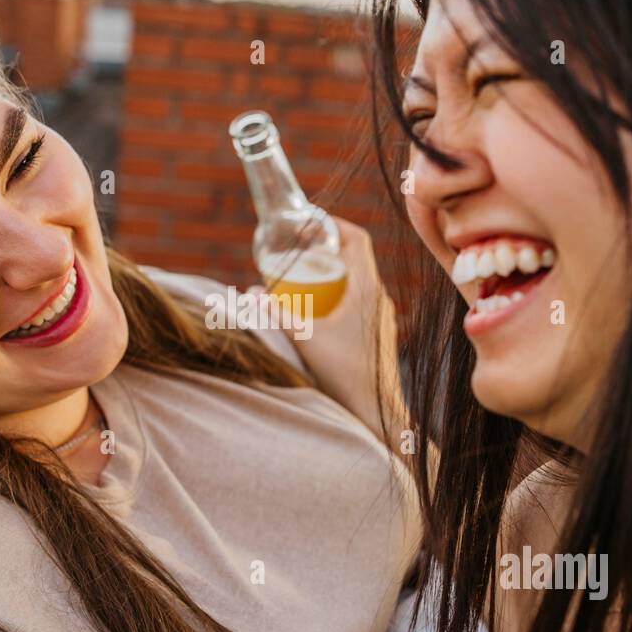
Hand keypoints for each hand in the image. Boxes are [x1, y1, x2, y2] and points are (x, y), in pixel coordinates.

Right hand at [261, 217, 406, 445]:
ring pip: (358, 279)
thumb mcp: (304, 338)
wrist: (376, 408)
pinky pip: (359, 298)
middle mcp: (378, 296)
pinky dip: (339, 292)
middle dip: (327, 248)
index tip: (311, 223)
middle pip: (356, 256)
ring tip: (304, 275)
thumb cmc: (344, 373)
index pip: (357, 239)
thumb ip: (276, 314)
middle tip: (299, 248)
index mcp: (366, 288)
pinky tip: (319, 307)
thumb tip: (250, 293)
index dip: (335, 223)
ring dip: (333, 272)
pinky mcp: (378, 331)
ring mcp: (381, 314)